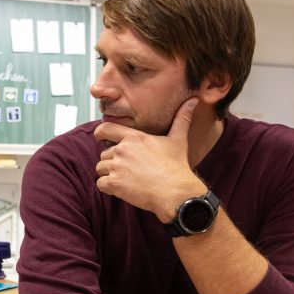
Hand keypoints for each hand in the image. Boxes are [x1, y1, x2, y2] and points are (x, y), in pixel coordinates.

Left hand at [94, 97, 204, 220]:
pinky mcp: (114, 183)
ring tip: (127, 179)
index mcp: (134, 137)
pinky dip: (108, 187)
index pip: (106, 129)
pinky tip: (122, 189)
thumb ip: (181, 119)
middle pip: (104, 154)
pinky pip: (100, 183)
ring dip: (109, 174)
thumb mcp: (178, 140)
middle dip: (112, 162)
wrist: (175, 192)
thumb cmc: (177, 167)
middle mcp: (122, 150)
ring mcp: (117, 166)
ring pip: (100, 169)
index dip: (99, 133)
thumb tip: (193, 101)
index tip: (99, 137)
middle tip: (129, 169)